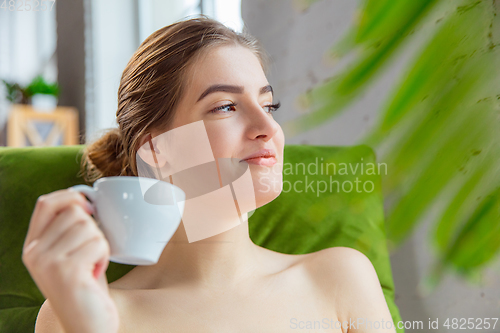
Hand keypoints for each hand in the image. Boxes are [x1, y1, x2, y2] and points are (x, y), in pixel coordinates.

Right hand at [22, 188, 118, 332]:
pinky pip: (99, 244)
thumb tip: (84, 197)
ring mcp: (49, 262)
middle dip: (93, 229)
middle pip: (75, 213)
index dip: (70, 196)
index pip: (46, 203)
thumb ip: (67, 230)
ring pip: (89, 227)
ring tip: (93, 264)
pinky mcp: (67, 271)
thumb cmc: (85, 286)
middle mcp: (35, 253)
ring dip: (101, 244)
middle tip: (91, 253)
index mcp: (33, 246)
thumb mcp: (69, 255)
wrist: (86, 325)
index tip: (88, 206)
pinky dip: (105, 256)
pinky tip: (96, 272)